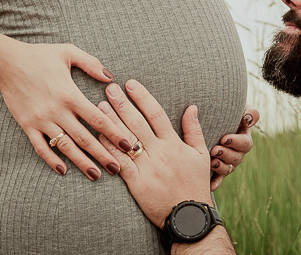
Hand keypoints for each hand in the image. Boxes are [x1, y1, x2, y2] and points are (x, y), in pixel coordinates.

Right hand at [0, 41, 133, 180]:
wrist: (7, 62)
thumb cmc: (40, 55)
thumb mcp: (68, 52)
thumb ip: (91, 63)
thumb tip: (111, 78)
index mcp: (70, 94)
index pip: (97, 119)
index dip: (115, 133)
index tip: (129, 145)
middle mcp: (57, 111)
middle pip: (84, 138)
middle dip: (103, 155)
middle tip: (118, 169)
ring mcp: (41, 120)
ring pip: (65, 147)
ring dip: (81, 162)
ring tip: (96, 174)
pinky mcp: (27, 125)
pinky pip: (40, 147)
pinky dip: (51, 160)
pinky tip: (63, 170)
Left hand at [96, 80, 212, 226]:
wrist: (189, 216)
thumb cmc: (195, 185)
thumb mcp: (201, 155)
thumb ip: (194, 130)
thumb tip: (192, 107)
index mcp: (174, 143)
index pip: (156, 114)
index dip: (142, 97)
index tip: (131, 84)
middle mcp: (160, 152)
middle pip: (137, 122)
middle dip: (122, 104)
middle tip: (110, 89)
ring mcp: (147, 167)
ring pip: (126, 139)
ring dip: (112, 122)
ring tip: (100, 106)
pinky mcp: (137, 183)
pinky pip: (121, 162)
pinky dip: (109, 148)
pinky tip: (99, 136)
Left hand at [209, 105, 258, 189]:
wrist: (212, 120)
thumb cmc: (228, 112)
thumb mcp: (240, 109)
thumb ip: (249, 112)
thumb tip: (248, 119)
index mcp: (243, 139)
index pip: (245, 143)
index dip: (236, 142)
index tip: (224, 138)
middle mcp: (237, 153)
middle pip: (236, 157)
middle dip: (226, 154)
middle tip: (215, 150)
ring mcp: (228, 162)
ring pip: (228, 168)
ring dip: (221, 167)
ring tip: (212, 162)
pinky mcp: (217, 170)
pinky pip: (218, 178)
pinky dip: (215, 182)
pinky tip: (210, 186)